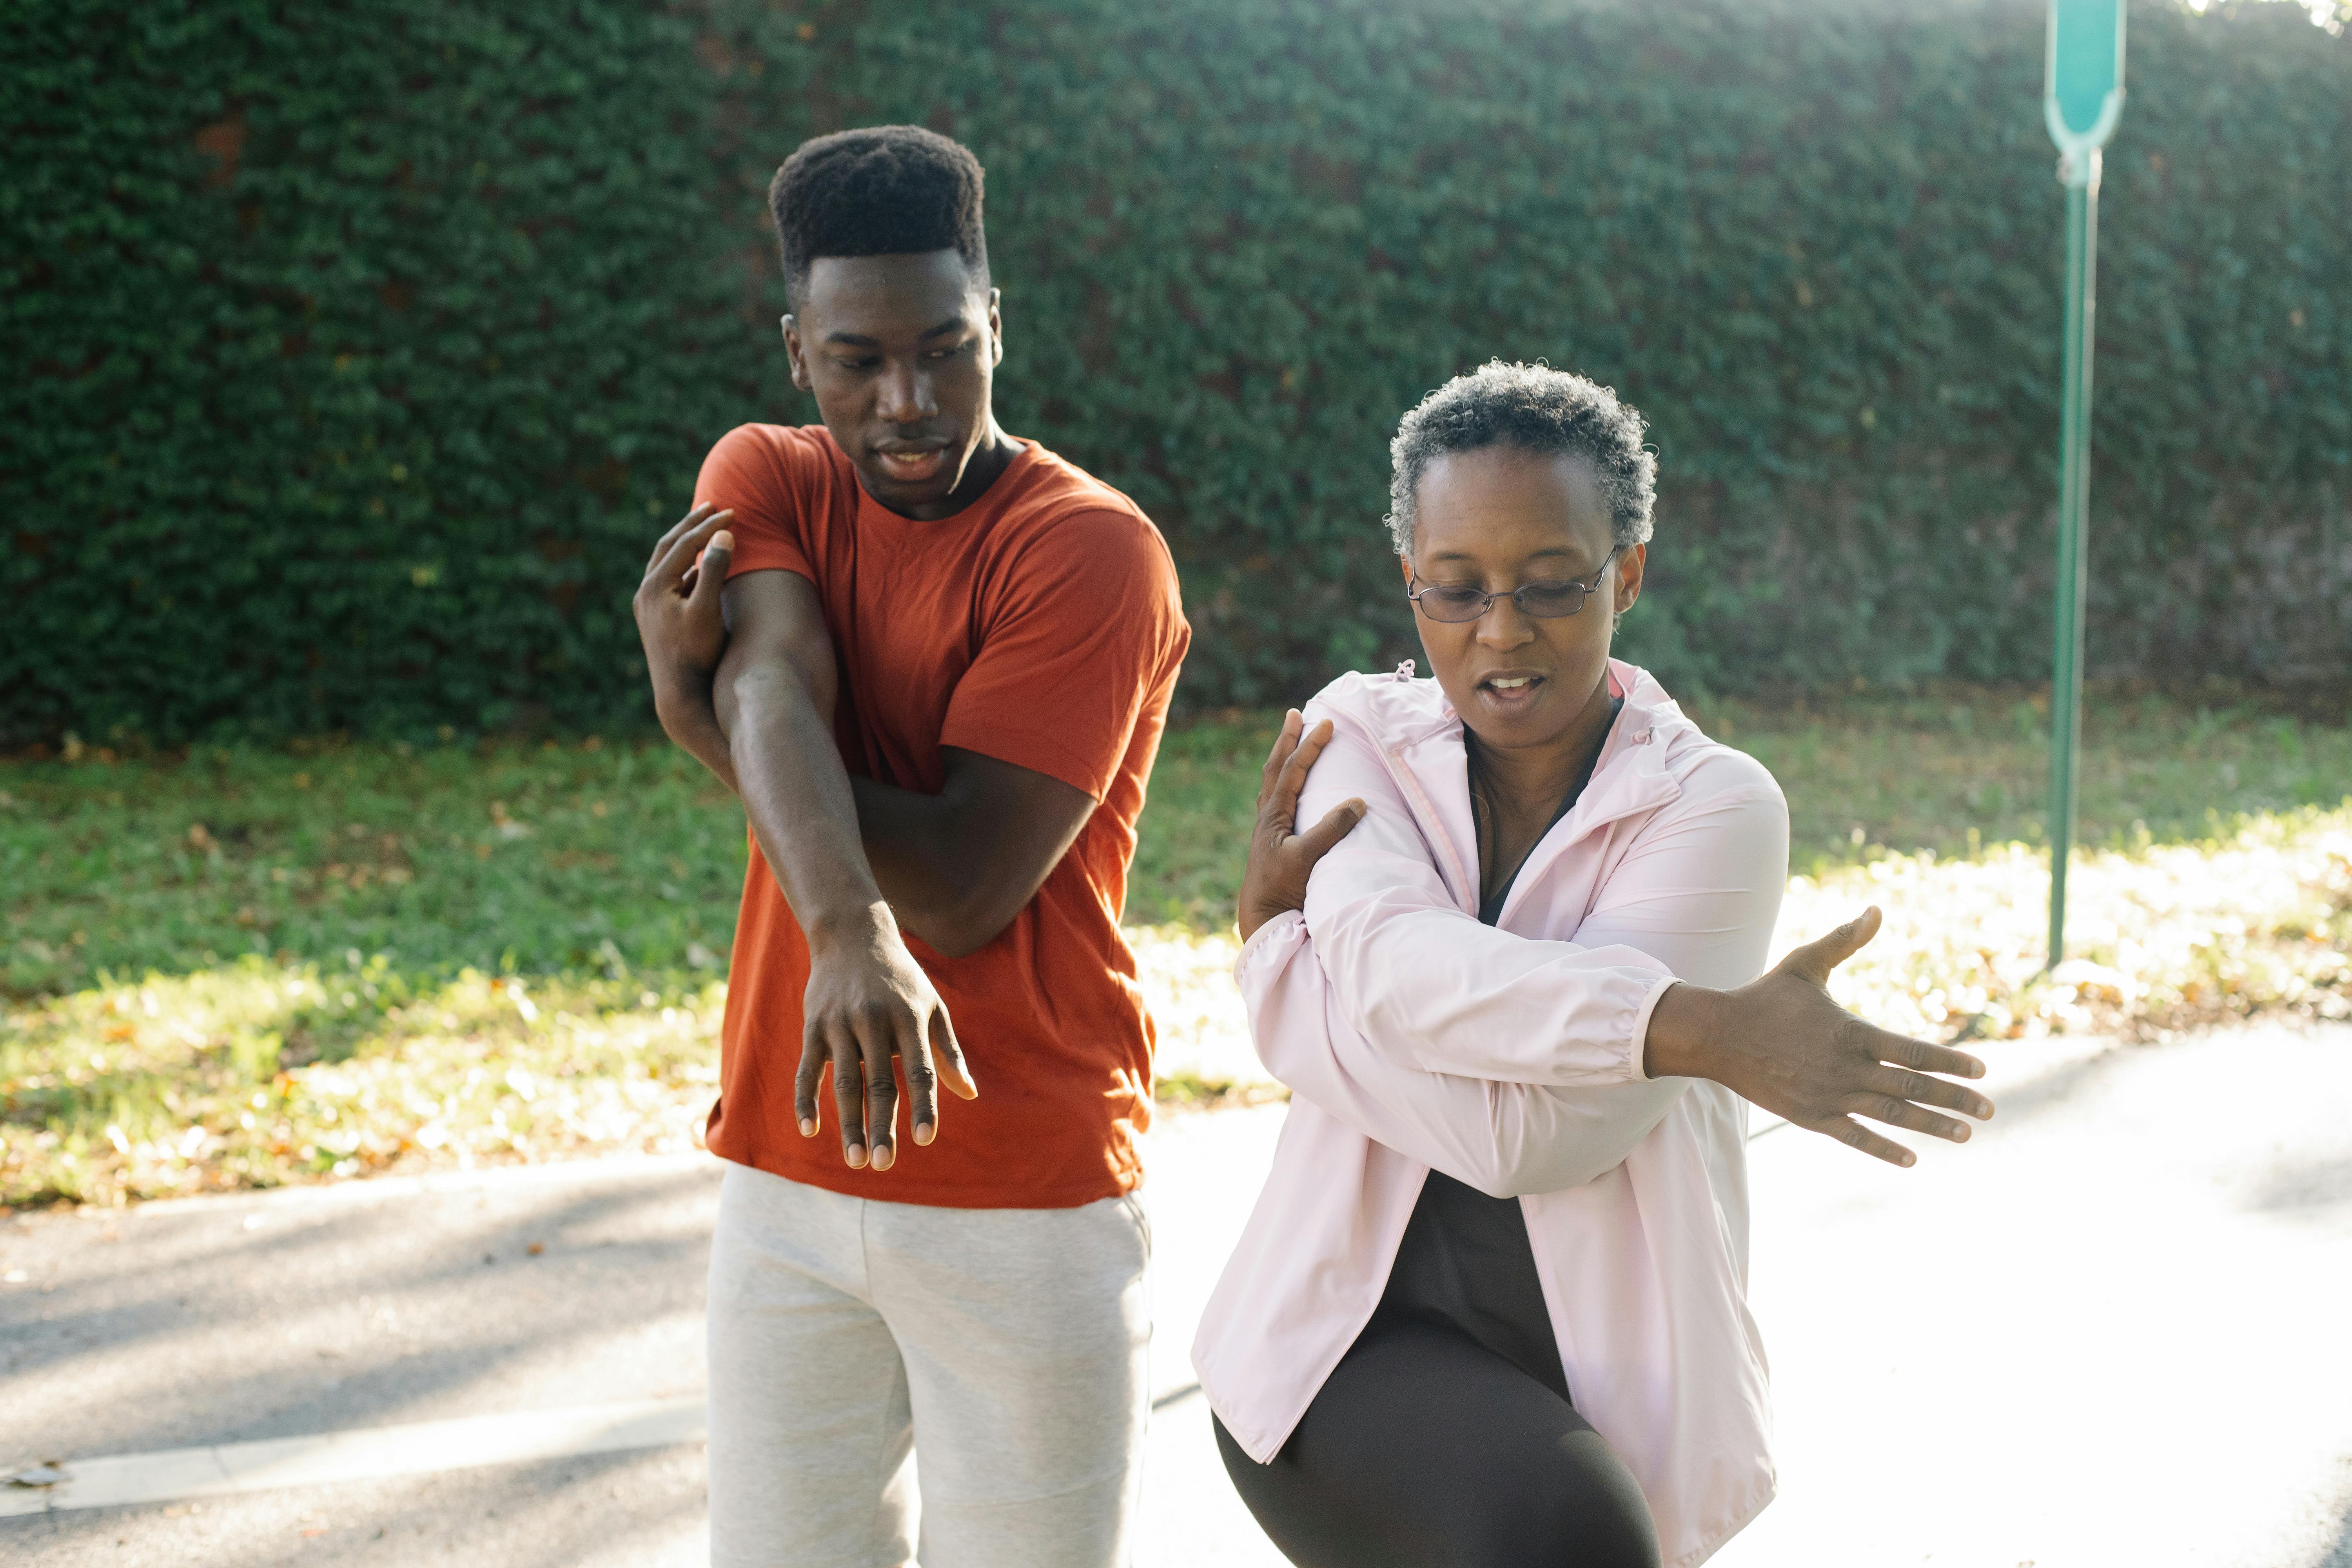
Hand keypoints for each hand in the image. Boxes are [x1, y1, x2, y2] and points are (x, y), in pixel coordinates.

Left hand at [632, 503, 734, 704]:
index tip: (734, 512)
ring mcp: (647, 605)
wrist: (679, 693)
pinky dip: (686, 567)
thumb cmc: (697, 653)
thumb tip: (725, 535)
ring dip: (686, 543)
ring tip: (703, 530)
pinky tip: (700, 568)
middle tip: (712, 506)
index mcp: (656, 585)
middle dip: (692, 524)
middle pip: (669, 545)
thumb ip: (716, 571)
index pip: (687, 544)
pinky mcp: (653, 617)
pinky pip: (669, 581)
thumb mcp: (709, 610)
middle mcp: (646, 591)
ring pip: (666, 562)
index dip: (711, 526)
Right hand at [796, 907, 977, 1169]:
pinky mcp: (813, 1026)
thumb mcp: (932, 1006)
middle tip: (882, 1165)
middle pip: (879, 1083)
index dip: (923, 1105)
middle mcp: (875, 1021)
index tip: (925, 1138)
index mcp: (909, 1017)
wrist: (852, 934)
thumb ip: (947, 1052)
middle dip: (881, 1127)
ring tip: (855, 1161)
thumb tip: (970, 1095)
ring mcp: (840, 1024)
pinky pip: (806, 1070)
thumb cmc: (901, 978)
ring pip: (844, 1083)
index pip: (919, 1069)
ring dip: (848, 1124)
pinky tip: (808, 1130)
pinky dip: (805, 1100)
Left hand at [1237, 709, 1365, 941]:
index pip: (1292, 770)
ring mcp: (1268, 828)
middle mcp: (1267, 816)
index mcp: (1274, 814)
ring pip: (1272, 782)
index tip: (1326, 724)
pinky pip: (1274, 799)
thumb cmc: (1282, 888)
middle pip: (1275, 767)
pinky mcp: (1272, 840)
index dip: (1309, 745)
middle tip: (1295, 715)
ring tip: (1290, 740)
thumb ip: (1331, 829)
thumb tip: (1358, 801)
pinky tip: (1285, 785)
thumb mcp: (1307, 858)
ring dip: (1282, 758)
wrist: (1261, 916)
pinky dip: (1281, 781)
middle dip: (1287, 739)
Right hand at [1645, 906, 1994, 1166]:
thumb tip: (1877, 910)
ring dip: (1932, 1126)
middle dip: (1955, 1099)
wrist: (1718, 1036)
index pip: (1913, 1052)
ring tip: (1966, 1133)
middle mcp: (1845, 1069)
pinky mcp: (1811, 1117)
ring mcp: (1828, 1096)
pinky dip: (1885, 1149)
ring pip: (1891, 1116)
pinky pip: (1855, 1137)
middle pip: (1912, 1088)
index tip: (1982, 1070)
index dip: (1950, 1063)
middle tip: (1990, 1109)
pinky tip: (1912, 1158)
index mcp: (1850, 1032)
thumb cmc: (1764, 996)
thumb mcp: (1805, 963)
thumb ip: (1844, 940)